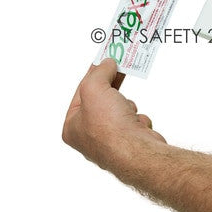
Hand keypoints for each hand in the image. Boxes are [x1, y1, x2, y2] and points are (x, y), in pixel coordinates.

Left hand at [62, 58, 165, 172]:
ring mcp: (110, 140)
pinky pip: (133, 120)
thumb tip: (107, 64)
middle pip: (101, 100)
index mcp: (73, 126)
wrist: (137, 152)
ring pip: (120, 109)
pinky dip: (138, 118)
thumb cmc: (110, 127)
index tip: (104, 59)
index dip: (93, 73)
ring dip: (127, 105)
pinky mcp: (130, 142)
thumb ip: (99, 72)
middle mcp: (89, 136)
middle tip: (121, 67)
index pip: (81, 91)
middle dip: (112, 88)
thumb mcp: (94, 88)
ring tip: (127, 111)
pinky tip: (137, 125)